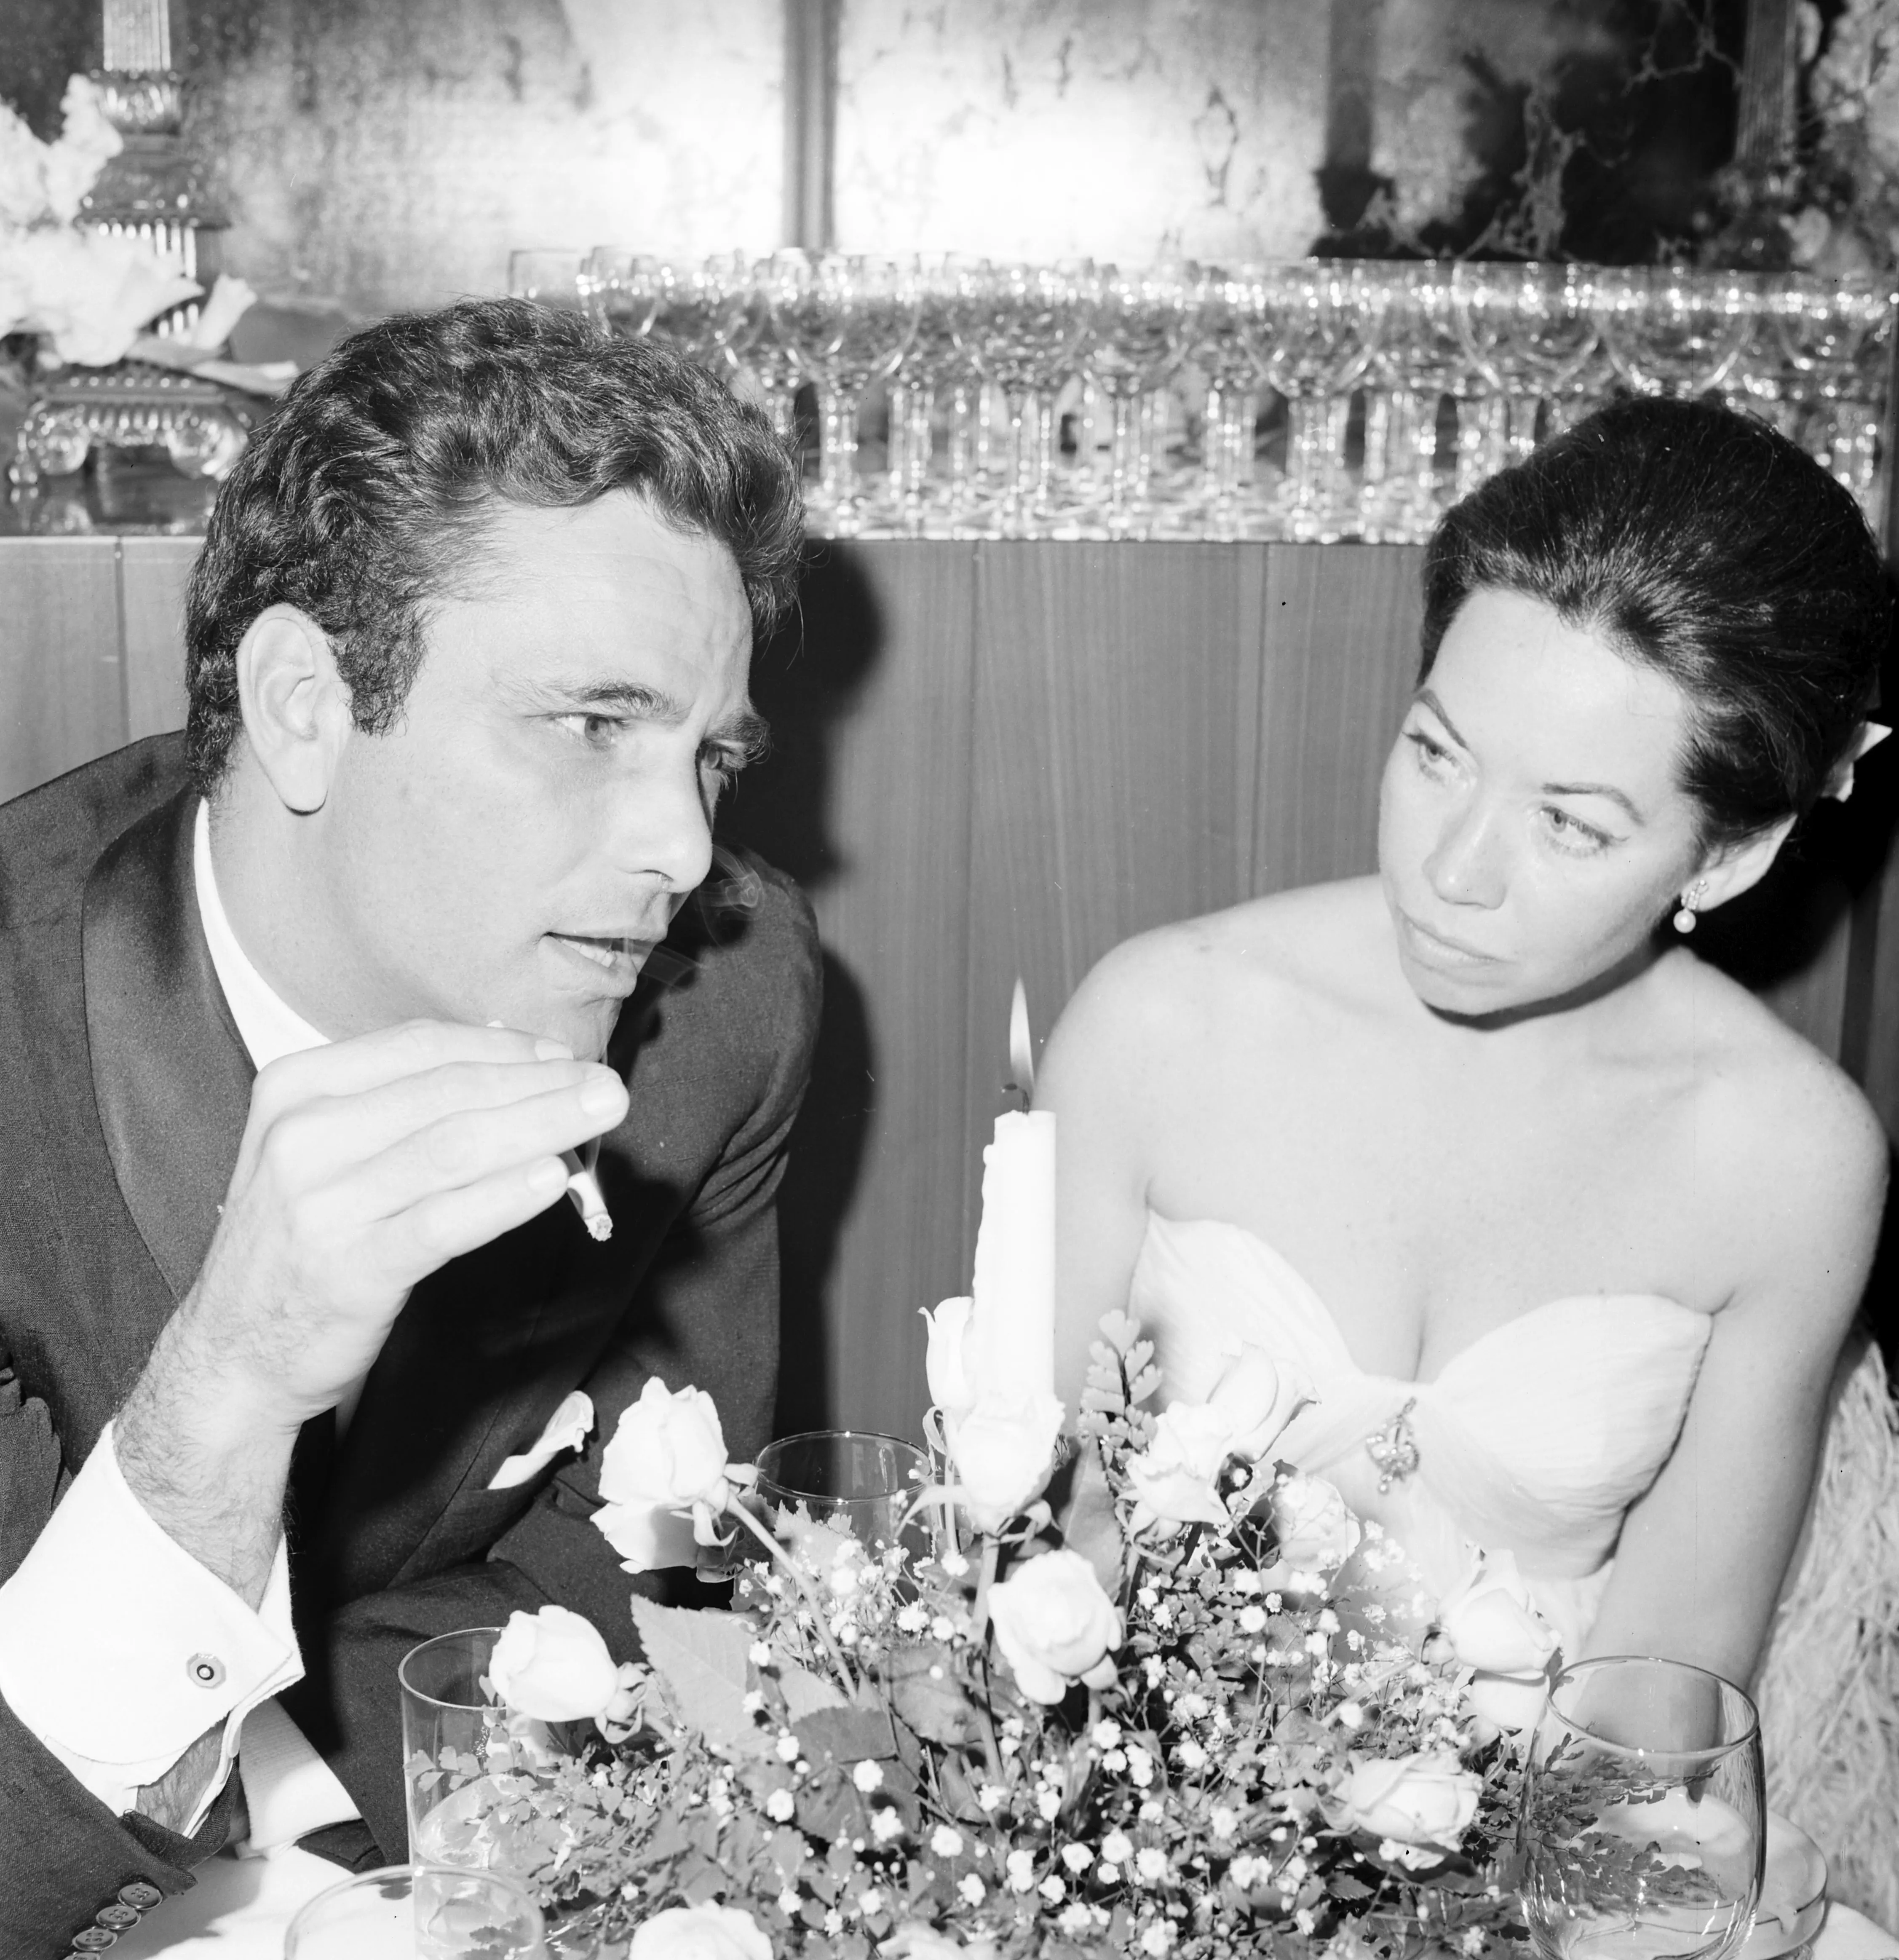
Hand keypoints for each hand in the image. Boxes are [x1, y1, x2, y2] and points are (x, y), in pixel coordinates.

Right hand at [116, 1021, 627, 1597]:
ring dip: (541, 1126)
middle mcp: (302, 1135)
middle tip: (606, 1085)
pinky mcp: (349, 1267)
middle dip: (539, 1084)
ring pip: (454, 1147)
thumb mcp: (328, 1150)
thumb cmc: (305, 1239)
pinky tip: (554, 1179)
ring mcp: (321, 1202)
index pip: (420, 1046)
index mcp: (297, 1087)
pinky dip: (505, 1195)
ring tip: (599, 1117)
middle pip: (448, 1092)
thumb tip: (521, 1073)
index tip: (563, 1055)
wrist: (235, 1351)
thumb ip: (404, 1108)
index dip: (504, 1048)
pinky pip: (443, 1221)